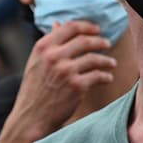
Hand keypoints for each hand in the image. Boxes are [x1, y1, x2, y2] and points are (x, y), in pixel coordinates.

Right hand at [5, 20, 114, 138]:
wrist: (31, 117)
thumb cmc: (34, 90)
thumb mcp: (36, 62)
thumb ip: (49, 44)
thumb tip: (58, 24)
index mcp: (43, 47)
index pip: (70, 27)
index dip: (87, 26)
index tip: (96, 30)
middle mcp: (54, 56)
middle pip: (85, 41)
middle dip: (100, 41)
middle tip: (107, 43)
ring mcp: (66, 71)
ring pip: (94, 58)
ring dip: (106, 60)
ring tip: (111, 63)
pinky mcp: (77, 86)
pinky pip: (98, 75)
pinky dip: (105, 76)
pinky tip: (107, 78)